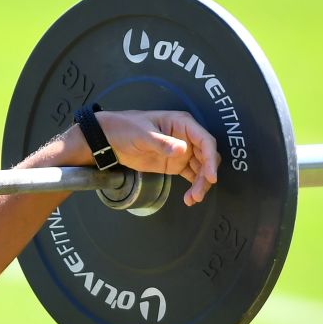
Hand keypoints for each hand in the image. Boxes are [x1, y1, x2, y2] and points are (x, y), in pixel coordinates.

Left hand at [95, 110, 219, 205]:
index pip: (205, 141)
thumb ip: (162, 143)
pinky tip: (189, 199)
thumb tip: (182, 150)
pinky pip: (191, 176)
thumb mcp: (143, 134)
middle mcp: (187, 138)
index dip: (211, 159)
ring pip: (201, 169)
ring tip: (192, 199)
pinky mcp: (175, 164)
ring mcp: (182, 152)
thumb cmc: (127, 128)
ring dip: (200, 184)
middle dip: (206, 176)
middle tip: (198, 194)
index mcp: (183, 124)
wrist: (111, 139)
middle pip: (207, 157)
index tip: (211, 177)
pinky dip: (193, 186)